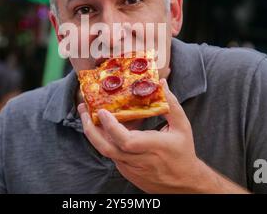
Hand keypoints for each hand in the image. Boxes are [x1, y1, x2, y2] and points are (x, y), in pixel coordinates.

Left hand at [79, 78, 203, 192]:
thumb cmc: (183, 152)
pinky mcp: (126, 171)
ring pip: (106, 149)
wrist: (183, 183)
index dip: (111, 127)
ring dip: (95, 131)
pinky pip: (112, 153)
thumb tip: (161, 83)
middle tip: (83, 109)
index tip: (102, 111)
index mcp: (153, 147)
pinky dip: (106, 138)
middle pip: (106, 147)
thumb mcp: (182, 126)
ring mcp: (130, 168)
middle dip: (90, 128)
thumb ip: (171, 104)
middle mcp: (138, 159)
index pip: (126, 140)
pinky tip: (104, 125)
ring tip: (88, 113)